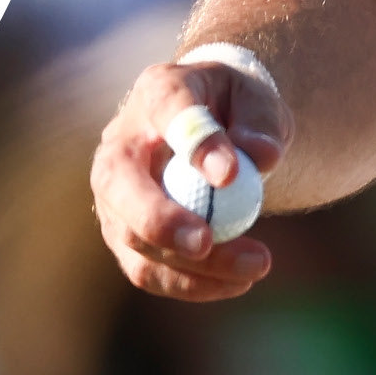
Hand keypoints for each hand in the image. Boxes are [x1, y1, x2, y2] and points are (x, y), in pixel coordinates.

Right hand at [92, 56, 288, 300]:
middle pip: (119, 183)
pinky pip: (149, 270)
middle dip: (158, 219)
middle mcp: (121, 142)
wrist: (217, 128)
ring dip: (190, 265)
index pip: (168, 109)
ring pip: (134, 239)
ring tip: (256, 266)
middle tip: (205, 242)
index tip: (232, 175)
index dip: (195, 143)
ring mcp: (115, 195)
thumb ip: (259, 124)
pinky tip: (238, 281)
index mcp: (158, 91)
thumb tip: (259, 157)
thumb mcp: (257, 100)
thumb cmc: (236, 109)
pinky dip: (192, 284)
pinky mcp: (126, 236)